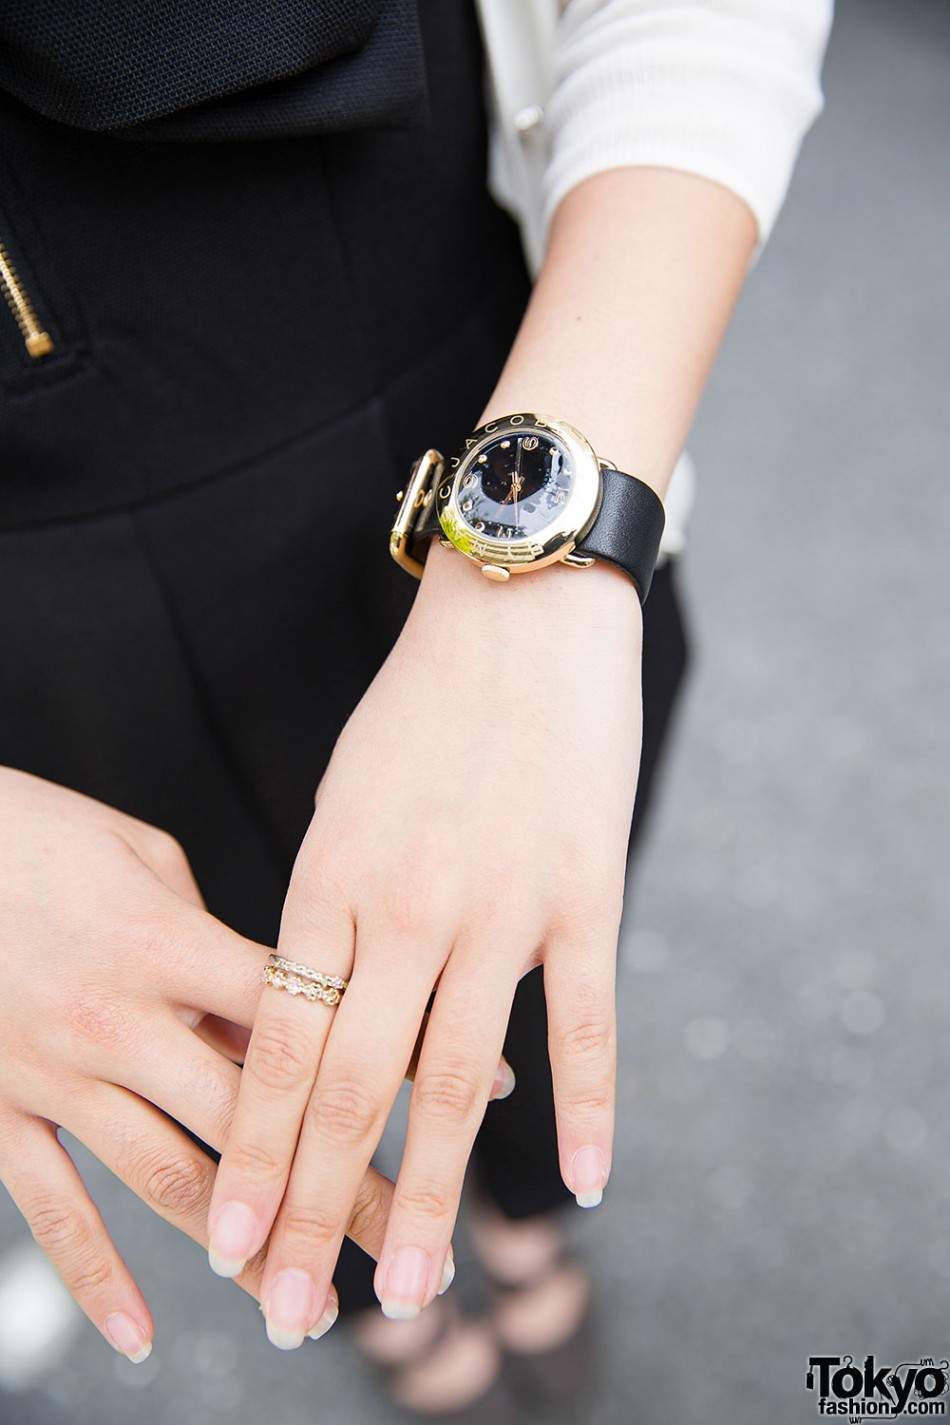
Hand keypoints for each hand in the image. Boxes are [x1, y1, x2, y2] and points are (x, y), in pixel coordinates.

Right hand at [0, 769, 433, 1357]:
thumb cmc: (37, 831)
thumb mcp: (140, 853)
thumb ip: (212, 931)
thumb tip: (276, 993)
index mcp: (166, 943)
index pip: (305, 1014)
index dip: (391, 1054)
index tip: (471, 1091)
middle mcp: (118, 1018)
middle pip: (255, 1116)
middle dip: (337, 1185)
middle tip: (408, 1243)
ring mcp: (52, 1071)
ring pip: (166, 1176)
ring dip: (244, 1243)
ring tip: (306, 1298)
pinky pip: (50, 1206)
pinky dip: (96, 1274)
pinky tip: (142, 1331)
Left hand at [211, 538, 641, 1337]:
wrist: (522, 616)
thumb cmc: (422, 708)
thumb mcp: (345, 802)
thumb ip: (330, 908)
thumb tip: (320, 1009)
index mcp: (326, 881)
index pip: (275, 1047)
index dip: (249, 1152)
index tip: (226, 1243)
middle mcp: (402, 908)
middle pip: (348, 1086)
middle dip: (313, 1207)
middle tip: (289, 1309)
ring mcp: (497, 907)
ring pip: (454, 1079)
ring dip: (429, 1192)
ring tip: (410, 1286)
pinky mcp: (584, 896)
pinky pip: (583, 1023)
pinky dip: (587, 1109)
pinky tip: (586, 1188)